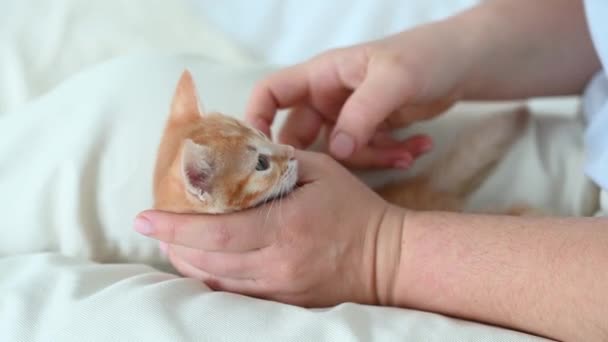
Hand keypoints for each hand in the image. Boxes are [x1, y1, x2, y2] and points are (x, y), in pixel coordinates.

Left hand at [134, 150, 404, 306]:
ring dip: (187, 261)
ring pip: (215, 281)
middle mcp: (277, 264)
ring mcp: (279, 289)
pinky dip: (211, 277)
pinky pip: (234, 294)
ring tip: (173, 241)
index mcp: (285, 228)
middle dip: (173, 244)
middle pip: (206, 261)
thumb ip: (277, 160)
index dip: (175, 227)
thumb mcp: (321, 171)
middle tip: (156, 225)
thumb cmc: (355, 210)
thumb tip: (238, 153)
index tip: (144, 218)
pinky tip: (203, 261)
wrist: (387, 260)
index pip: (217, 232)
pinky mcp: (283, 302)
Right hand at [245, 20, 473, 168]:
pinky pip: (368, 154)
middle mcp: (329, 97)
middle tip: (334, 181)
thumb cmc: (426, 56)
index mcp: (322, 76)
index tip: (258, 153)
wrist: (463, 63)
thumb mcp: (395, 79)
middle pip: (302, 135)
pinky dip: (390, 157)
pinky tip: (418, 149)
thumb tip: (338, 152)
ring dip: (372, 159)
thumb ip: (363, 114)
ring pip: (339, 153)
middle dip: (322, 159)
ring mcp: (349, 116)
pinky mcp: (370, 131)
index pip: (271, 93)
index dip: (256, 119)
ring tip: (406, 156)